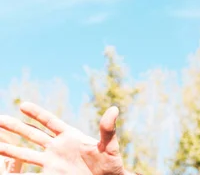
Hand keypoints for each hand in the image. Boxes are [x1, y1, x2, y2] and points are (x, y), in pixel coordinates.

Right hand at [0, 102, 126, 174]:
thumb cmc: (111, 164)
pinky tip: (7, 172)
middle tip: (0, 119)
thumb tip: (114, 110)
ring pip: (27, 153)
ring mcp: (53, 161)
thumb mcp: (110, 146)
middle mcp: (58, 147)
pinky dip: (18, 172)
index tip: (22, 105)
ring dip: (11, 149)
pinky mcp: (51, 174)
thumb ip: (107, 130)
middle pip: (33, 134)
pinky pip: (31, 174)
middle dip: (16, 127)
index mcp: (71, 136)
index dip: (37, 113)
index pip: (50, 122)